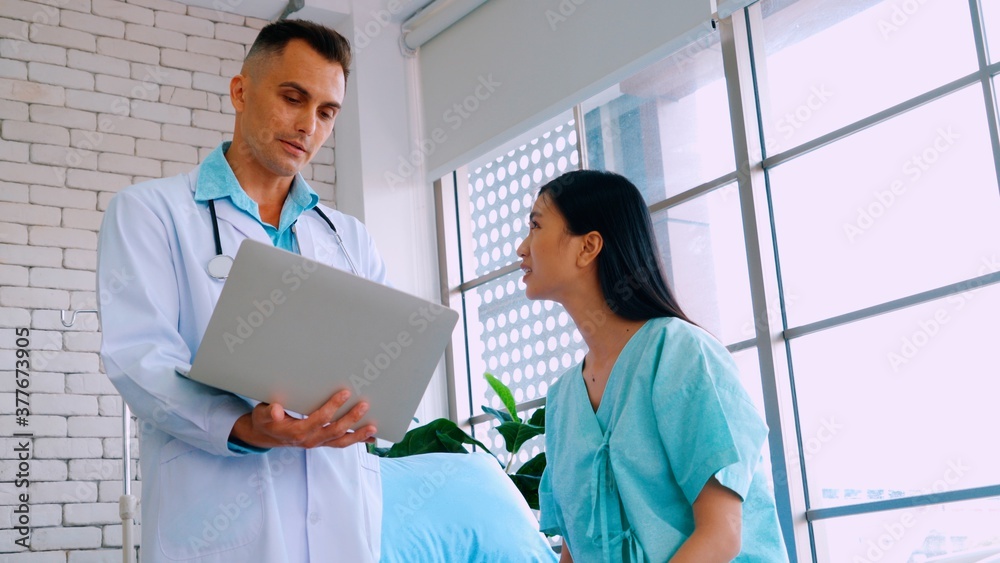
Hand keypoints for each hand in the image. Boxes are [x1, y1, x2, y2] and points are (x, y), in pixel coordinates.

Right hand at [230, 390, 376, 448]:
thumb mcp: (262, 414)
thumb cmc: (266, 420)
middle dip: (351, 419)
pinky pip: (341, 444)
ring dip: (358, 435)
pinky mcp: (322, 442)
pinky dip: (356, 440)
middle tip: (365, 405)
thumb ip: (268, 412)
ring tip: (373, 428)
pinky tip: (371, 437)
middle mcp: (309, 440)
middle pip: (334, 431)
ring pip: (341, 441)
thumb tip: (275, 410)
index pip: (319, 419)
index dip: (333, 406)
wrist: (264, 435)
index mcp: (297, 431)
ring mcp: (317, 443)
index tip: (345, 393)